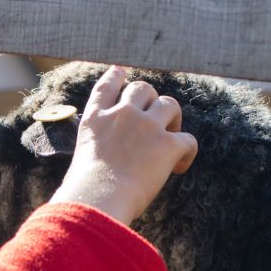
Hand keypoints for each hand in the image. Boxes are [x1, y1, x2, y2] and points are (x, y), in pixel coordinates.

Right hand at [50, 65, 197, 225]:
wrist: (98, 199)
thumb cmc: (85, 192)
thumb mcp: (81, 160)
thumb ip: (98, 150)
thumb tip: (108, 166)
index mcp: (95, 119)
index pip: (106, 86)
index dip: (115, 76)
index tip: (121, 71)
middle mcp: (121, 115)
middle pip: (142, 88)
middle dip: (151, 100)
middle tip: (155, 123)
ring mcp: (145, 126)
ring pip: (169, 103)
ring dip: (173, 118)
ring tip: (171, 139)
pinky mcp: (167, 144)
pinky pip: (188, 139)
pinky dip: (187, 153)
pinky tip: (179, 167)